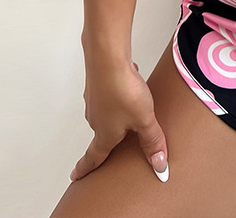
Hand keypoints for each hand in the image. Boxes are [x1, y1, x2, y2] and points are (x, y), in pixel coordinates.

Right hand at [69, 57, 168, 183]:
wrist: (107, 58)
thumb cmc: (123, 90)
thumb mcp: (144, 119)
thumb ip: (152, 141)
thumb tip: (159, 166)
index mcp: (104, 135)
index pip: (94, 158)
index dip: (86, 169)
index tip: (76, 176)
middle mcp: (95, 119)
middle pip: (101, 133)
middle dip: (107, 138)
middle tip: (110, 144)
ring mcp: (94, 100)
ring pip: (105, 112)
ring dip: (116, 112)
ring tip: (129, 110)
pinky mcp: (97, 83)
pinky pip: (109, 92)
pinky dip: (118, 92)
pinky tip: (130, 83)